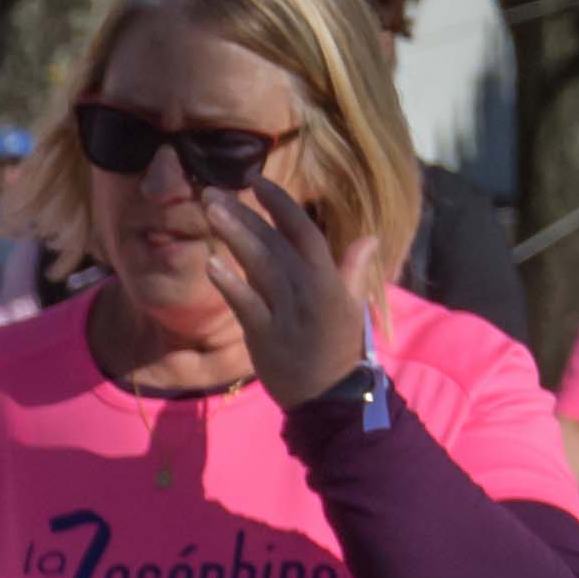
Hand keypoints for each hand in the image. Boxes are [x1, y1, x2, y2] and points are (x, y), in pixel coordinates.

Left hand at [199, 176, 376, 409]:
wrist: (328, 397)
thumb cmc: (337, 348)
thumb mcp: (351, 306)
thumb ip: (352, 269)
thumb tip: (368, 237)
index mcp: (329, 279)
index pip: (305, 231)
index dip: (281, 204)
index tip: (257, 181)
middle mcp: (309, 289)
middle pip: (275, 242)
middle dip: (245, 214)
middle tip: (212, 191)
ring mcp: (287, 312)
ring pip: (260, 266)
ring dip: (234, 236)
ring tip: (210, 211)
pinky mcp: (265, 335)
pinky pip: (246, 304)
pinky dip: (229, 284)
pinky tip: (210, 263)